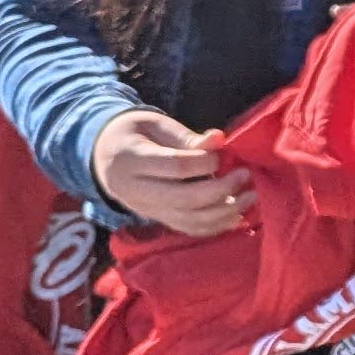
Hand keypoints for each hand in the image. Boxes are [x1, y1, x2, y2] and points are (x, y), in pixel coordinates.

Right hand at [91, 108, 250, 237]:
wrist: (104, 157)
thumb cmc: (135, 134)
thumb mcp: (154, 125)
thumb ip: (185, 136)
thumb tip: (219, 139)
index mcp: (130, 160)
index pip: (175, 167)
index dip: (205, 162)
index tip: (224, 155)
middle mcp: (135, 191)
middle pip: (184, 198)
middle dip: (221, 190)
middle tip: (246, 176)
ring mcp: (146, 210)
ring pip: (189, 220)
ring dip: (225, 212)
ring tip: (250, 196)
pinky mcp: (157, 220)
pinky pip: (188, 229)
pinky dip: (216, 226)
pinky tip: (237, 214)